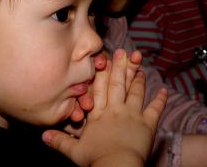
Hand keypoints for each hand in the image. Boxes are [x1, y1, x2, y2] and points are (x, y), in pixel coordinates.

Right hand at [43, 49, 167, 166]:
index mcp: (99, 115)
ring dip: (138, 78)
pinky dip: (160, 100)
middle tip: (123, 51)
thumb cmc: (96, 160)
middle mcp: (116, 110)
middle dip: (120, 67)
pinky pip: (155, 109)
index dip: (101, 74)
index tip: (104, 58)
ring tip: (140, 65)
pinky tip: (164, 90)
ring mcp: (133, 115)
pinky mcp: (147, 124)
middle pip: (117, 85)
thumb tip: (43, 136)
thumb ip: (59, 141)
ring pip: (135, 92)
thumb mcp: (74, 151)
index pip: (99, 90)